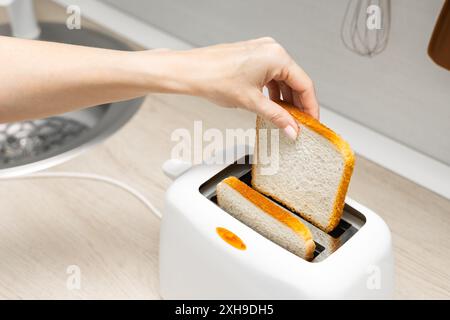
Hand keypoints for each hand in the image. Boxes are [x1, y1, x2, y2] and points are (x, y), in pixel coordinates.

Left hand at [175, 37, 319, 139]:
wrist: (191, 71)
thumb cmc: (214, 78)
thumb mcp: (252, 102)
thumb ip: (277, 117)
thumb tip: (292, 129)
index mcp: (277, 57)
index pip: (305, 84)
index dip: (311, 107)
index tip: (312, 122)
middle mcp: (272, 50)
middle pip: (295, 81)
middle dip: (298, 104)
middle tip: (300, 124)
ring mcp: (262, 51)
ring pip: (283, 79)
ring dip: (286, 99)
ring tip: (286, 119)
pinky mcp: (253, 57)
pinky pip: (271, 75)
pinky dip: (274, 91)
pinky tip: (273, 106)